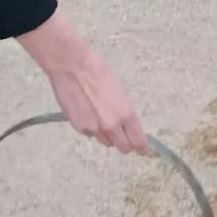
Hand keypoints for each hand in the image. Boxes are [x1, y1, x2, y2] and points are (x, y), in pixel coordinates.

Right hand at [17, 11, 148, 154]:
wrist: (71, 66)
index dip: (142, 148)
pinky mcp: (79, 126)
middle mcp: (111, 125)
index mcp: (125, 114)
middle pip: (123, 147)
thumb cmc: (96, 71)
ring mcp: (94, 128)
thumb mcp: (119, 91)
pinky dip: (91, 129)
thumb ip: (123, 112)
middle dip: (125, 144)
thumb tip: (125, 122)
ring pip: (106, 141)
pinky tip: (88, 113)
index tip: (144, 150)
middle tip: (124, 137)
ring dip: (108, 136)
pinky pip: (89, 134)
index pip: (138, 140)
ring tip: (103, 119)